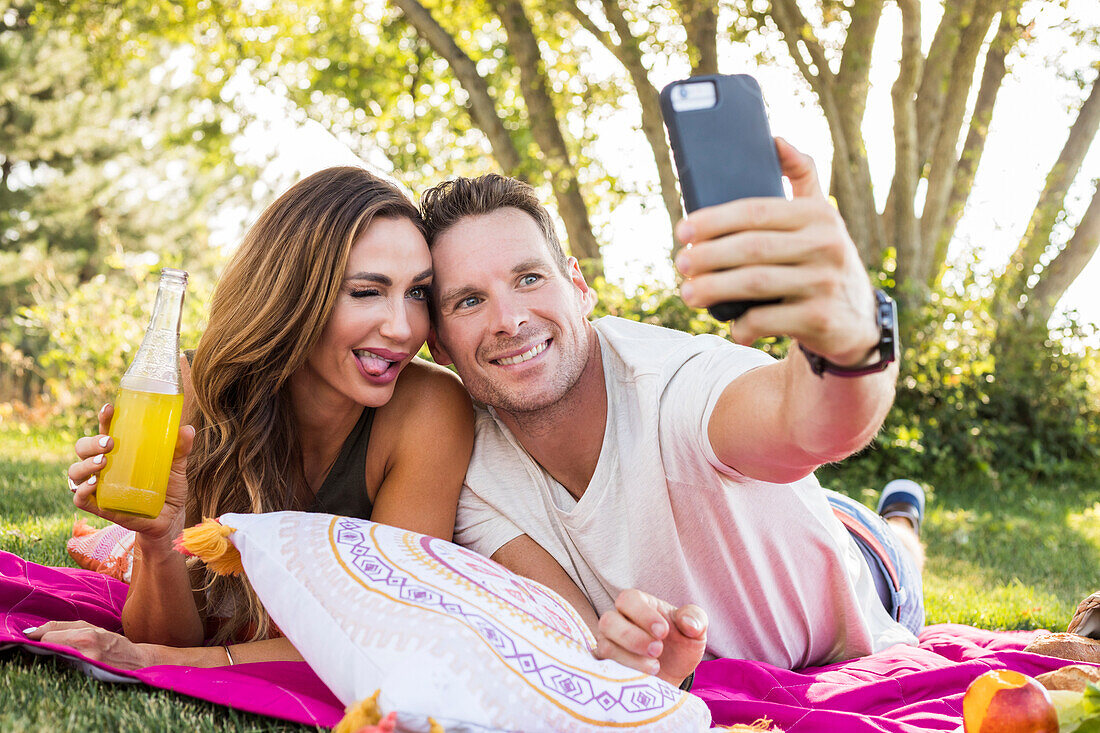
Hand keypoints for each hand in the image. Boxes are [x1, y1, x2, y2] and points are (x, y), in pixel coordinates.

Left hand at [23, 621, 154, 669]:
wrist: (136, 661)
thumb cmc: (112, 642)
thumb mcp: (91, 627)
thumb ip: (61, 627)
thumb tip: (30, 633)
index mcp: (85, 635)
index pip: (47, 637)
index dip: (41, 638)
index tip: (38, 640)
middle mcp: (84, 651)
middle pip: (48, 649)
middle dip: (46, 648)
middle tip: (52, 650)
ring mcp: (86, 667)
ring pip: (54, 661)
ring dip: (54, 658)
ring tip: (66, 658)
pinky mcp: (87, 678)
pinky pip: (63, 672)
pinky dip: (62, 668)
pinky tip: (71, 667)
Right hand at [67, 402, 195, 544]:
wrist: (170, 519)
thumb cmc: (169, 488)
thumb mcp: (177, 466)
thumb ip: (180, 448)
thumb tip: (187, 429)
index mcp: (120, 451)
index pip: (105, 430)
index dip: (104, 418)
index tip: (109, 409)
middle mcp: (104, 466)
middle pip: (82, 448)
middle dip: (90, 442)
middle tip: (110, 443)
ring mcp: (99, 487)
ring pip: (75, 472)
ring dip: (84, 465)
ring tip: (103, 462)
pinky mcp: (100, 507)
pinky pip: (79, 499)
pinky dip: (81, 491)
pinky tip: (94, 484)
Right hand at [593, 588, 706, 686]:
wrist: (675, 674)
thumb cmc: (680, 645)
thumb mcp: (695, 630)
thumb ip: (695, 619)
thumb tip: (688, 623)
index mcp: (637, 604)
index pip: (628, 599)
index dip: (643, 614)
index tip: (663, 631)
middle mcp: (617, 621)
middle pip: (608, 621)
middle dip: (634, 637)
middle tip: (658, 650)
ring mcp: (609, 643)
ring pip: (605, 646)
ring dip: (631, 658)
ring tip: (655, 667)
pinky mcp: (606, 666)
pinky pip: (604, 668)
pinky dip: (623, 673)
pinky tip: (643, 678)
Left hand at [674, 138, 878, 366]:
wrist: (858, 320)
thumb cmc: (823, 261)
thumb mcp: (821, 218)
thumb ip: (802, 178)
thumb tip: (774, 139)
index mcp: (819, 214)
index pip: (756, 211)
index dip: (713, 220)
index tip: (682, 230)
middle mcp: (826, 245)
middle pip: (751, 247)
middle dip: (708, 256)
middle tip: (680, 263)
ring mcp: (825, 283)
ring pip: (755, 283)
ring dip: (714, 289)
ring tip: (688, 294)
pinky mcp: (821, 319)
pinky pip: (768, 319)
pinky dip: (743, 324)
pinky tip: (730, 326)